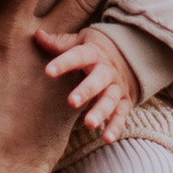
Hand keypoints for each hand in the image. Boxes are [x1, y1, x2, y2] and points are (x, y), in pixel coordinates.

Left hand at [43, 25, 141, 141]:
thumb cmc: (98, 49)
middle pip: (97, 81)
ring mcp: (117, 88)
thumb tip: (37, 34)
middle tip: (72, 102)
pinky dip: (115, 127)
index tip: (48, 72)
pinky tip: (106, 138)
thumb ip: (61, 42)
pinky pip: (121, 115)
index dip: (64, 63)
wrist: (135, 54)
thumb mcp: (82, 40)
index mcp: (94, 54)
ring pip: (110, 100)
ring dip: (101, 112)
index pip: (78, 56)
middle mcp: (107, 71)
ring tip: (89, 124)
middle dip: (86, 91)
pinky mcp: (125, 102)